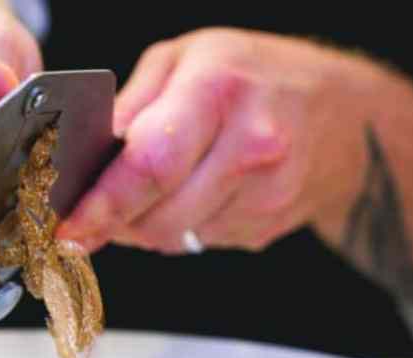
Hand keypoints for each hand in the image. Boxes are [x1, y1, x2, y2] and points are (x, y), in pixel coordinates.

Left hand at [56, 28, 365, 254]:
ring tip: (163, 185)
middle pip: (158, 216)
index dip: (102, 205)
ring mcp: (266, 193)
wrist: (343, 115)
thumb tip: (82, 161)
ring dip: (149, 224)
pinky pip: (199, 242)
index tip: (69, 231)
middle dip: (118, 220)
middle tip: (104, 204)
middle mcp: (250, 145)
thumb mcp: (183, 61)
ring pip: (174, 238)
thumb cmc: (256, 76)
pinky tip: (200, 192)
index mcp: (219, 91)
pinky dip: (183, 226)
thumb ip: (129, 109)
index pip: (150, 164)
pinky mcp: (268, 227)